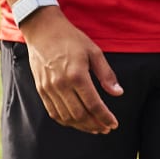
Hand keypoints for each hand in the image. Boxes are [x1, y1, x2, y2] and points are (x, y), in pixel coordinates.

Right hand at [21, 9, 121, 133]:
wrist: (43, 29)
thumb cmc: (70, 39)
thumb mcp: (93, 51)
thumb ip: (106, 74)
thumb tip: (118, 93)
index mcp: (77, 75)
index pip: (94, 104)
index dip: (105, 117)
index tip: (114, 124)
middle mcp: (61, 84)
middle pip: (80, 115)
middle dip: (95, 125)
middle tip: (105, 128)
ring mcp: (49, 88)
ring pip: (66, 117)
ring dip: (81, 126)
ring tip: (93, 128)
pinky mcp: (41, 89)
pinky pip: (53, 112)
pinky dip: (66, 121)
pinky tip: (76, 122)